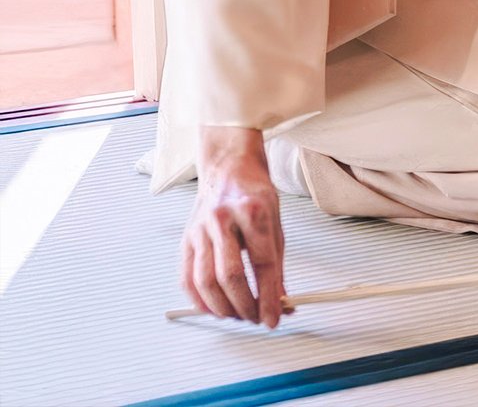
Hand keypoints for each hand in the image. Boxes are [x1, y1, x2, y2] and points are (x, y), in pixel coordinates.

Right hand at [181, 126, 287, 327]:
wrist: (228, 169)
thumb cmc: (255, 195)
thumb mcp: (276, 224)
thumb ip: (277, 265)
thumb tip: (281, 303)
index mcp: (254, 212)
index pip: (263, 264)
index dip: (269, 296)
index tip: (274, 318)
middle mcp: (223, 219)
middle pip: (229, 275)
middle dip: (244, 306)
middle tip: (255, 319)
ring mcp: (200, 229)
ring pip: (205, 280)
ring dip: (222, 307)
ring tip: (238, 316)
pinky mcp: (185, 238)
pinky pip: (186, 278)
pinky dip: (199, 300)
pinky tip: (213, 308)